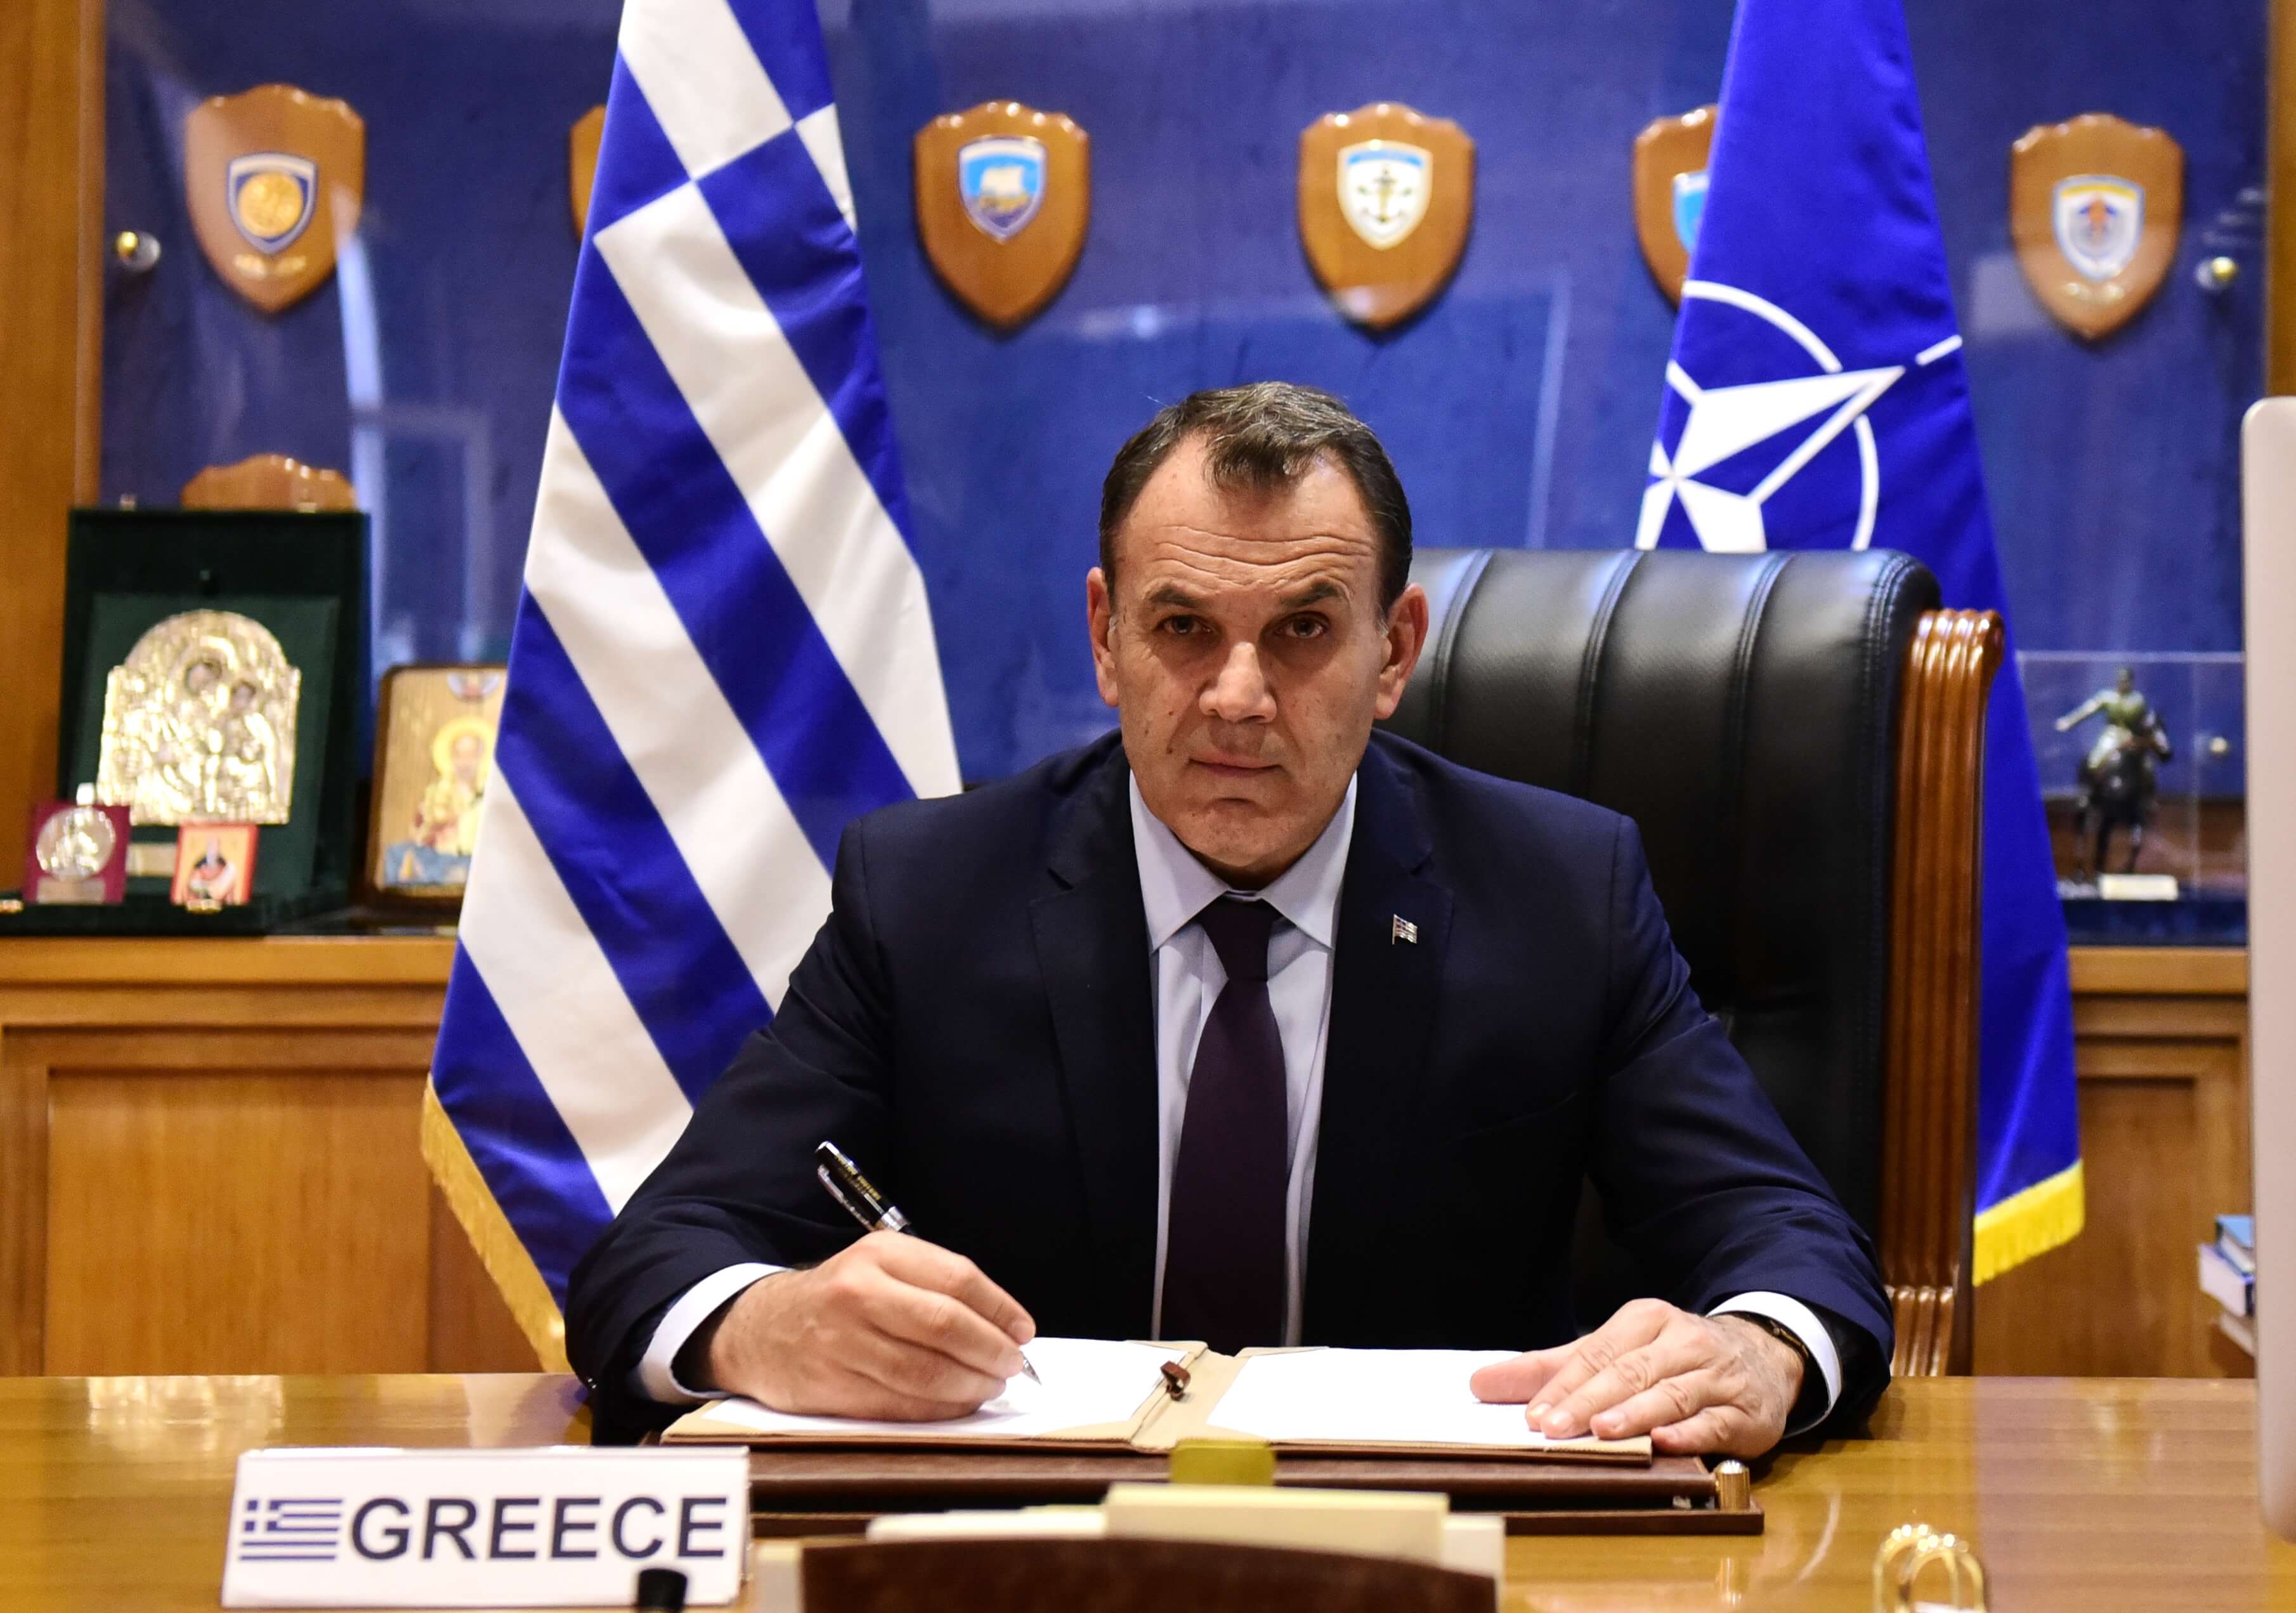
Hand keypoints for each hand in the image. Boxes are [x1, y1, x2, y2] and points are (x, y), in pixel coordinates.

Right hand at [693, 1232, 1035, 1419]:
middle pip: (945, 1325)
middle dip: (991, 1350)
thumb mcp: (882, 1267)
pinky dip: (940, 1409)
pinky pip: (901, 1404)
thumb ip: (938, 1285)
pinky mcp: (832, 1387)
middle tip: (1012, 1364)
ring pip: (926, 1371)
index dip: (1000, 1309)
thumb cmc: (840, 1298)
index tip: (1023, 1331)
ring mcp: (842, 1342)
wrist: (760, 1330)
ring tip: (990, 1386)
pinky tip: (958, 1405)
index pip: (958, 1279)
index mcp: (879, 1255)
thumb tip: (1007, 1326)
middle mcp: (858, 1293)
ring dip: (971, 1385)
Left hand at [1467, 1299, 1803, 1457]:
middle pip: (1628, 1372)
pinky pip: (1715, 1422)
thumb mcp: (1615, 1352)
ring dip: (1635, 1413)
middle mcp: (1682, 1342)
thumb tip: (1481, 1383)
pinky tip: (1666, 1441)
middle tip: (1551, 1428)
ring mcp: (1716, 1377)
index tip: (1529, 1414)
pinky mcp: (1745, 1411)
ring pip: (1670, 1394)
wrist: (1763, 1358)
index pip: (1595, 1354)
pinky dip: (1690, 1432)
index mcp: (1645, 1320)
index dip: (1561, 1385)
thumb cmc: (1673, 1358)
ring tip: (1602, 1431)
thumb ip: (1551, 1369)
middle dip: (1587, 1401)